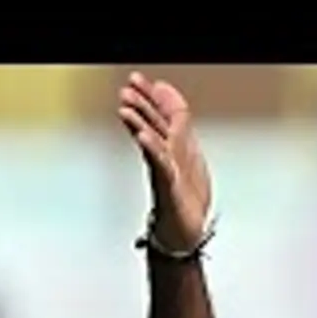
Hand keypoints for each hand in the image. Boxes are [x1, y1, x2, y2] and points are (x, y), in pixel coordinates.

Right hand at [118, 72, 212, 250]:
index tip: (147, 82)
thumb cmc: (186, 200)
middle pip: (154, 127)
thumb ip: (182, 130)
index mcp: (175, 150)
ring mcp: (167, 173)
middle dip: (142, 106)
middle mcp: (168, 159)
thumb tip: (175, 104)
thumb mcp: (190, 157)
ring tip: (126, 109)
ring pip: (152, 143)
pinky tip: (144, 138)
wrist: (184, 235)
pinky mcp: (168, 188)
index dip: (158, 98)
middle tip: (128, 90)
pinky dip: (153, 150)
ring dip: (139, 124)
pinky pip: (160, 165)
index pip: (165, 117)